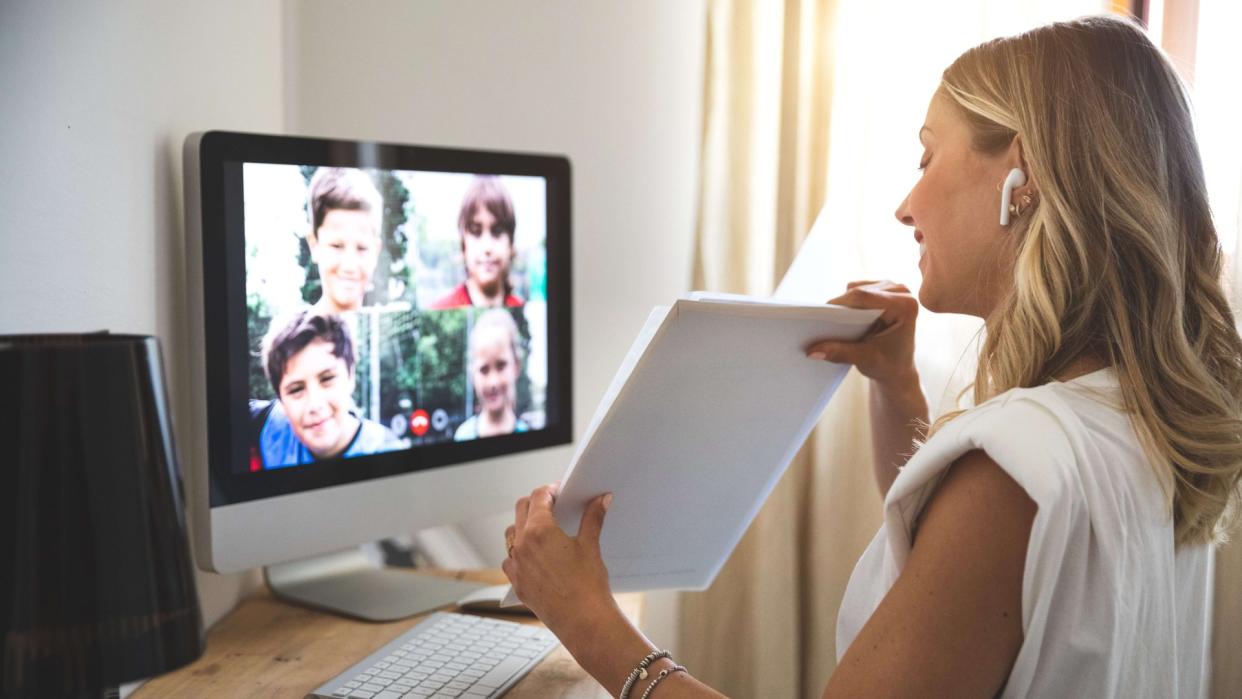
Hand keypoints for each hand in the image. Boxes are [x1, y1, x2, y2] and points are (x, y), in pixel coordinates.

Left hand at [502, 484, 616, 634]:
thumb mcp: (591, 545)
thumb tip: (601, 499)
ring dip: (524, 526)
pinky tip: (535, 555)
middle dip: (536, 503)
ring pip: (511, 534)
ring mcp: (516, 565)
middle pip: (521, 509)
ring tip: (543, 529)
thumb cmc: (588, 585)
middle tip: (553, 505)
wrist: (583, 621)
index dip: (550, 490)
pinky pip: (510, 559)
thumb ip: (593, 517)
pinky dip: (519, 551)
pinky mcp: (516, 583)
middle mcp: (522, 545)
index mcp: (539, 531)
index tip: (559, 491)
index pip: (538, 497)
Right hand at [807, 280, 919, 392]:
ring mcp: (894, 287)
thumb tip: (812, 351)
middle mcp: (902, 291)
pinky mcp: (884, 288)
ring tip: (843, 325)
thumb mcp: (864, 360)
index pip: (864, 297)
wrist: (898, 367)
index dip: (838, 304)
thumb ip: (840, 352)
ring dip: (844, 304)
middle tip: (824, 325)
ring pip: (856, 288)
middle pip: (859, 291)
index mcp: (905, 306)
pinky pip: (857, 289)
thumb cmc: (888, 365)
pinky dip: (849, 302)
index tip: (819, 317)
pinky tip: (851, 319)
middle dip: (839, 306)